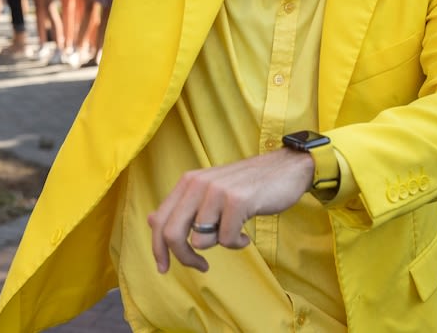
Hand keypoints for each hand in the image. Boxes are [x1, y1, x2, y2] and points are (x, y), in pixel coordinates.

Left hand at [147, 148, 313, 273]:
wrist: (286, 169)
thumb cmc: (247, 186)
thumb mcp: (211, 192)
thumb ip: (183, 207)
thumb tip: (150, 220)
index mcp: (187, 182)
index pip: (160, 220)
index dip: (157, 249)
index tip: (164, 268)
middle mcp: (197, 183)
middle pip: (172, 234)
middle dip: (184, 257)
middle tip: (201, 266)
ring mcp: (216, 191)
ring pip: (200, 240)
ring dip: (219, 245)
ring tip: (234, 234)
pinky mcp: (237, 200)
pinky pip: (226, 239)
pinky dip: (237, 243)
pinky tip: (246, 233)